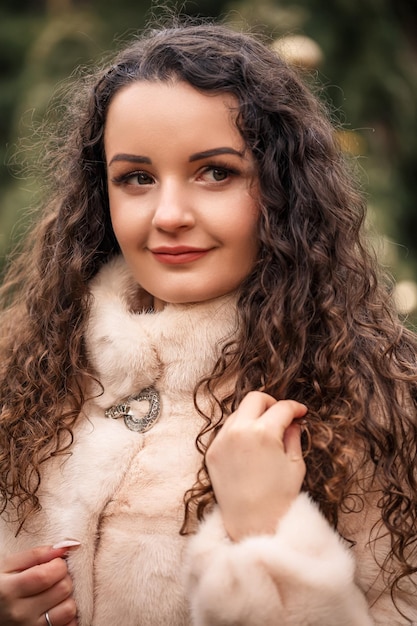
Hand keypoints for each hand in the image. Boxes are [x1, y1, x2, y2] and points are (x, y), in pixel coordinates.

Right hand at [0, 544, 77, 624]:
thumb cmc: (0, 586)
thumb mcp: (8, 566)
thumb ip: (36, 554)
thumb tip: (65, 546)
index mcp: (9, 591)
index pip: (46, 576)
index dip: (58, 564)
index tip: (54, 563)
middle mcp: (20, 613)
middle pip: (62, 589)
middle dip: (64, 578)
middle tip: (54, 577)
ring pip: (69, 609)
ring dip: (67, 598)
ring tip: (55, 593)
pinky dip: (67, 615)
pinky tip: (56, 607)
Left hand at [206, 391, 307, 540]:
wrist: (252, 524)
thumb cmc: (279, 498)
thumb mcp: (295, 464)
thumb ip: (293, 436)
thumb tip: (293, 421)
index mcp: (263, 433)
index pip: (281, 408)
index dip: (295, 407)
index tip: (300, 412)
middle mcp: (239, 431)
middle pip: (255, 399)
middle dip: (271, 402)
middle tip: (281, 415)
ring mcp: (222, 441)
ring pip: (238, 412)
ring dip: (253, 415)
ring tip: (266, 432)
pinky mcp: (212, 452)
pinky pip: (226, 430)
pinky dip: (239, 430)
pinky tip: (250, 445)